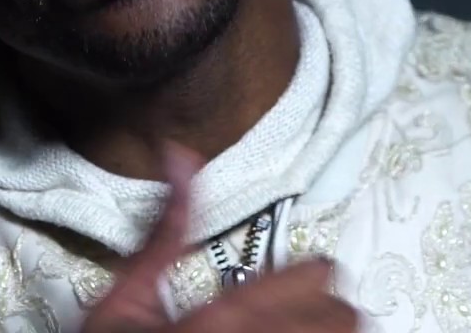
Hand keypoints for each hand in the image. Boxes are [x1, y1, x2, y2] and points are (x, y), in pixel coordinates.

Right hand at [81, 145, 359, 331]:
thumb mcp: (126, 295)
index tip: (295, 279)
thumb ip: (165, 228)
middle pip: (344, 317)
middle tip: (300, 309)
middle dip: (325, 308)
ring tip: (300, 327)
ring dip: (327, 330)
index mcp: (220, 322)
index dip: (310, 273)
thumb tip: (179, 157)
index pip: (313, 278)